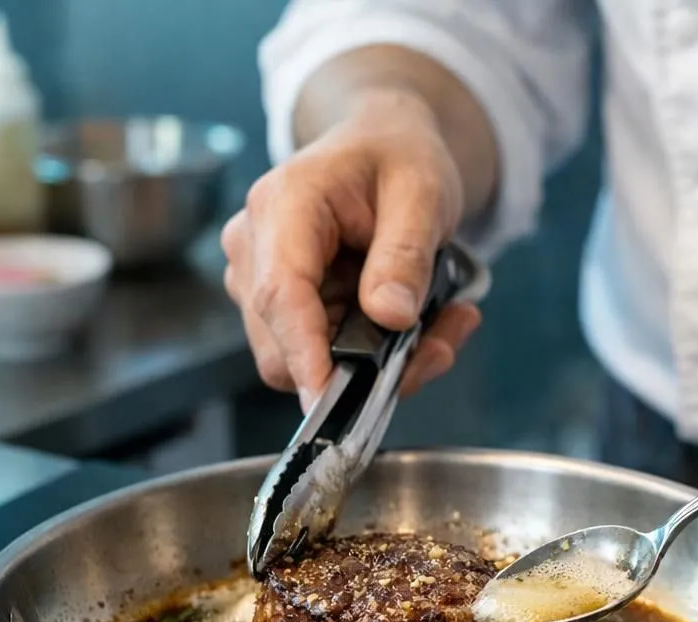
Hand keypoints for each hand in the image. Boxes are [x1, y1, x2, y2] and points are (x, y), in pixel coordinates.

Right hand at [221, 88, 481, 409]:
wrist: (381, 146)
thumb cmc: (395, 156)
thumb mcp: (422, 191)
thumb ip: (405, 253)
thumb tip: (391, 316)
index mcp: (281, 206)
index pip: (279, 294)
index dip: (304, 353)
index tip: (329, 399)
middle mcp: (254, 249)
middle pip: (285, 346)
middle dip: (363, 367)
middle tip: (442, 344)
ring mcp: (261, 284)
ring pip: (309, 363)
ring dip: (382, 363)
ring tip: (443, 322)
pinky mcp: (283, 311)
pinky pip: (325, 358)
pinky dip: (378, 356)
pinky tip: (422, 324)